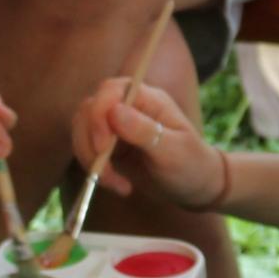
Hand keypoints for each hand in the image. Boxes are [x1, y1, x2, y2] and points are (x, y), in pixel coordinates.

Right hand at [71, 78, 225, 208]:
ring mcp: (116, 126)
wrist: (196, 187)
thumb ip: (144, 131)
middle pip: (89, 110)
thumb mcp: (172, 151)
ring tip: (116, 184)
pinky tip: (118, 185)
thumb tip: (114, 111)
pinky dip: (94, 169)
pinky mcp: (109, 146)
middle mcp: (129, 107)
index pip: (110, 91)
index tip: (104, 146)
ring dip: (90, 159)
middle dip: (90, 142)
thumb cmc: (192, 165)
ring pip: (83, 130)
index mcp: (148, 99)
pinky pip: (87, 150)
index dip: (99, 114)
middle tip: (104, 173)